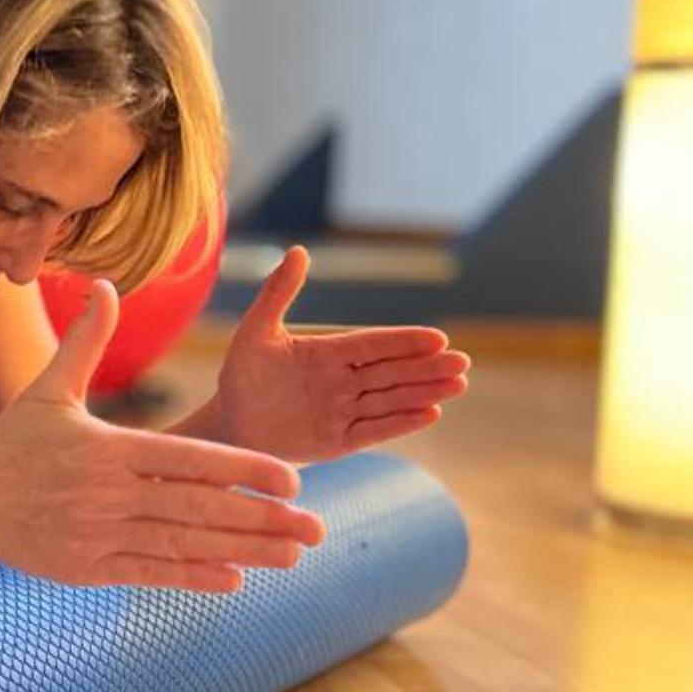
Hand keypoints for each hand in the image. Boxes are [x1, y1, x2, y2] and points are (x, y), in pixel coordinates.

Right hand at [0, 280, 325, 592]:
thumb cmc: (9, 444)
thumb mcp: (46, 389)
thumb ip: (86, 342)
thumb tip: (105, 285)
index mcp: (107, 449)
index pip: (189, 461)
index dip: (244, 470)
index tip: (291, 478)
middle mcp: (108, 495)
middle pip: (198, 509)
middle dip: (262, 519)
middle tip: (315, 525)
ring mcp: (98, 535)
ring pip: (184, 545)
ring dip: (243, 551)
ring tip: (291, 554)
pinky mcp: (87, 567)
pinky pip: (151, 572)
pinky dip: (194, 576)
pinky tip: (235, 578)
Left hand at [209, 246, 469, 461]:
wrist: (229, 424)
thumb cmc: (242, 376)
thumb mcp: (256, 332)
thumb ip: (278, 293)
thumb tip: (299, 249)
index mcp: (328, 354)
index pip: (373, 345)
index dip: (404, 342)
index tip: (437, 338)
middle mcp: (342, 382)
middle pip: (391, 372)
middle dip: (427, 368)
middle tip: (463, 362)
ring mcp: (343, 412)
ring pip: (390, 399)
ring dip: (423, 392)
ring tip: (458, 384)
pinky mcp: (338, 442)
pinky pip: (373, 430)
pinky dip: (400, 423)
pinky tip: (430, 413)